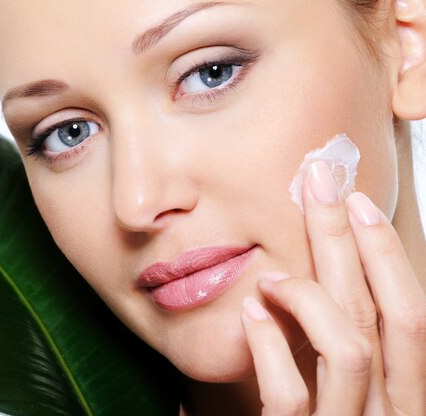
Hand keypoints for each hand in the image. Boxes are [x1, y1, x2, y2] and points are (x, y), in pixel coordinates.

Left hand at [240, 161, 425, 414]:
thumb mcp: (337, 398)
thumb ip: (328, 354)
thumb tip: (292, 288)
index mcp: (400, 395)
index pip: (408, 314)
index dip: (385, 253)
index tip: (356, 201)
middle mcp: (388, 413)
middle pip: (379, 313)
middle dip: (347, 240)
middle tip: (319, 182)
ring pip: (350, 348)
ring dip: (310, 296)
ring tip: (272, 276)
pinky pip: (291, 394)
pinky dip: (271, 346)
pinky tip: (251, 314)